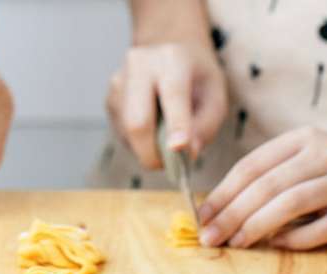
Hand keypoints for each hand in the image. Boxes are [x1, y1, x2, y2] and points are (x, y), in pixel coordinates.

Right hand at [107, 42, 227, 168]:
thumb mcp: (216, 96)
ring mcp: (119, 82)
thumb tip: (187, 152)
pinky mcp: (110, 99)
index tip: (179, 148)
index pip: (173, 95)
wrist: (169, 52)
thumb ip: (206, 125)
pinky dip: (140, 143)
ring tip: (167, 140)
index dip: (176, 125)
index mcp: (172, 58)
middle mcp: (139, 65)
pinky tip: (154, 129)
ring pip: (128, 133)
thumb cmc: (197, 79)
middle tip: (171, 167)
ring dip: (148, 149)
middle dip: (153, 153)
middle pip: (138, 121)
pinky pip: (123, 134)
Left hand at [198, 127, 326, 249]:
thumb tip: (217, 211)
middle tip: (210, 237)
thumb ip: (266, 176)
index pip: (251, 166)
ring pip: (291, 204)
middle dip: (232, 214)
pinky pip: (318, 230)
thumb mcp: (300, 157)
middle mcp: (325, 156)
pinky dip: (291, 239)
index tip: (202, 217)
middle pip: (267, 185)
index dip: (222, 193)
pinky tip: (274, 244)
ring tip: (235, 242)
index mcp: (302, 139)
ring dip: (256, 226)